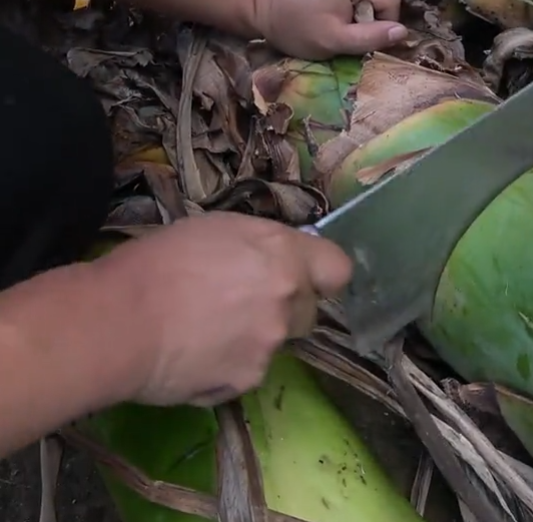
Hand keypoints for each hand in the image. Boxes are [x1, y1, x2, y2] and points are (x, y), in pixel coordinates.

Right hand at [90, 212, 351, 406]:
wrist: (118, 320)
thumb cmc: (159, 261)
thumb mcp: (218, 229)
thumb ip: (262, 246)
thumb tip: (278, 260)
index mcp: (285, 256)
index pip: (338, 269)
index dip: (320, 274)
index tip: (300, 277)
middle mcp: (289, 300)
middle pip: (308, 310)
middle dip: (284, 309)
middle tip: (240, 304)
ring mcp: (271, 344)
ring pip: (276, 342)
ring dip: (254, 338)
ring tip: (205, 331)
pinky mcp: (248, 380)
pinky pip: (247, 371)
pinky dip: (227, 366)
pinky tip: (192, 356)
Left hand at [251, 0, 408, 59]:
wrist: (258, 6)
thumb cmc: (294, 25)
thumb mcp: (334, 39)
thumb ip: (371, 37)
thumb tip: (404, 33)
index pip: (390, 2)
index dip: (383, 25)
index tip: (360, 38)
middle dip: (368, 18)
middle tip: (343, 31)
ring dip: (359, 12)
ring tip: (334, 21)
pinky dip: (350, 3)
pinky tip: (331, 11)